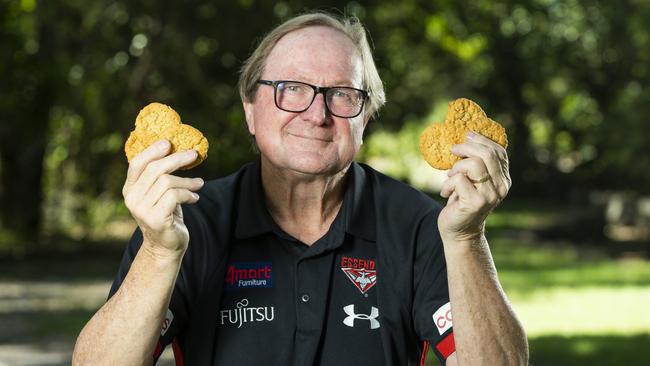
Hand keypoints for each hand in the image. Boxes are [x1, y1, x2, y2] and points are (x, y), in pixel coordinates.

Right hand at [122, 139, 204, 255]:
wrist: (166, 246)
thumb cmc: (166, 215)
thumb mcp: (160, 193)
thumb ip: (161, 175)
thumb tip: (177, 149)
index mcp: (130, 189)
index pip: (137, 163)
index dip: (153, 150)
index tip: (169, 143)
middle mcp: (132, 198)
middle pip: (155, 169)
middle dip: (177, 159)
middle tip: (194, 155)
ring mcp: (141, 210)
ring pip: (167, 182)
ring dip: (187, 181)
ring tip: (198, 185)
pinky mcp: (155, 219)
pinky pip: (174, 196)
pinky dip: (188, 194)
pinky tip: (194, 199)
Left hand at [437, 131, 510, 241]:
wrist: (459, 231)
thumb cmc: (462, 201)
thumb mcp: (472, 179)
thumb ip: (476, 163)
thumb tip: (466, 137)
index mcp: (504, 179)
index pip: (499, 152)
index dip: (482, 140)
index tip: (467, 135)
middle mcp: (502, 187)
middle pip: (487, 154)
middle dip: (467, 148)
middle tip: (453, 150)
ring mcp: (491, 195)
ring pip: (474, 165)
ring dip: (456, 168)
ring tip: (450, 177)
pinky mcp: (477, 202)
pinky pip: (460, 180)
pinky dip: (448, 183)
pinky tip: (446, 193)